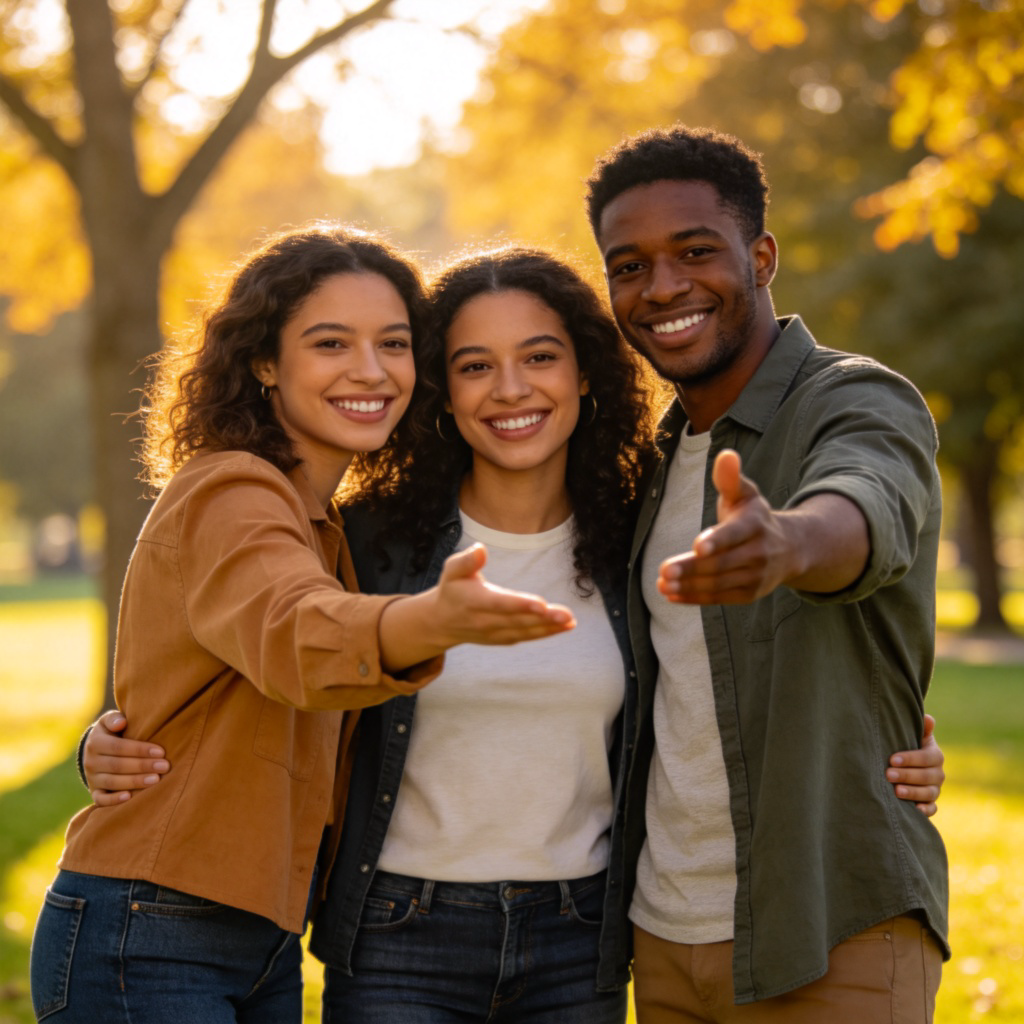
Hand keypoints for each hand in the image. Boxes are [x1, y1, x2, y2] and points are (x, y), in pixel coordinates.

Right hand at [83, 710, 169, 805]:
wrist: (95, 752)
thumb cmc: (112, 732)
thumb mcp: (109, 721)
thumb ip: (114, 719)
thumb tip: (121, 722)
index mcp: (95, 743)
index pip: (119, 747)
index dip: (140, 750)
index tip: (161, 752)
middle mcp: (91, 761)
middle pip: (118, 766)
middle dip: (143, 766)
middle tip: (165, 766)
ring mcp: (92, 778)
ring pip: (112, 782)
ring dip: (135, 782)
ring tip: (156, 780)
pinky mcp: (94, 792)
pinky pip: (101, 799)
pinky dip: (113, 800)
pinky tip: (129, 797)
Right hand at [432, 543, 575, 645]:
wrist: (442, 622)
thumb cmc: (452, 589)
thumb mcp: (452, 570)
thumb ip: (467, 560)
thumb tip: (481, 549)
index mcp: (474, 602)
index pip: (500, 604)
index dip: (520, 605)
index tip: (541, 604)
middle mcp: (485, 621)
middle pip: (518, 620)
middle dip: (544, 619)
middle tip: (566, 615)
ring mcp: (495, 633)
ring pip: (525, 631)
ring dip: (550, 628)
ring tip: (570, 621)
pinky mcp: (503, 639)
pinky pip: (527, 637)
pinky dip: (546, 633)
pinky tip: (565, 626)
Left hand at [657, 450, 868, 603]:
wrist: (790, 549)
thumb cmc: (754, 516)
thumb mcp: (745, 494)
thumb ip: (730, 478)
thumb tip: (726, 455)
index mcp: (756, 524)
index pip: (735, 533)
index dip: (717, 540)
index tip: (697, 546)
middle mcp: (759, 552)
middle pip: (721, 563)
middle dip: (691, 568)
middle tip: (665, 571)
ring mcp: (755, 576)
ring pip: (718, 584)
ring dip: (688, 586)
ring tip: (662, 584)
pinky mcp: (748, 594)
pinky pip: (718, 598)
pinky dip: (693, 598)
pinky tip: (671, 595)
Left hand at [887, 714, 944, 816]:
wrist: (906, 764)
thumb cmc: (906, 745)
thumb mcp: (913, 735)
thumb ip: (921, 728)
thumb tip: (927, 719)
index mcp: (935, 755)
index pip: (926, 757)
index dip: (910, 759)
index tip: (892, 759)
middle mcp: (938, 773)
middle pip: (926, 776)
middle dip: (907, 775)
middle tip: (888, 774)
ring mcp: (935, 789)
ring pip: (929, 793)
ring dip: (913, 793)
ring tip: (896, 791)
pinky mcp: (931, 803)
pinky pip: (932, 809)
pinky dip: (925, 811)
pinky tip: (915, 810)